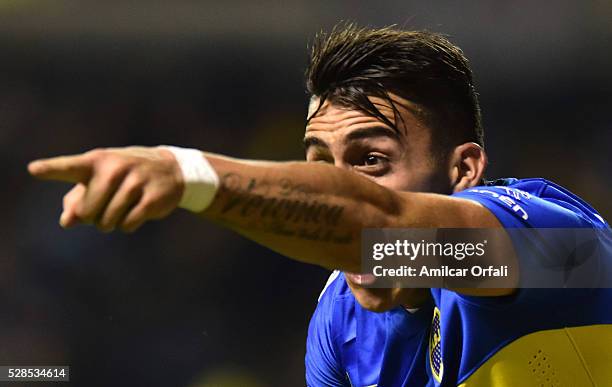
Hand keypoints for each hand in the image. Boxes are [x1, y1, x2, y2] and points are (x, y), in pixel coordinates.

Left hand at [28, 147, 183, 232]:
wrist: (171, 169)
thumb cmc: (124, 176)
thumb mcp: (99, 181)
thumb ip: (76, 200)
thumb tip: (66, 221)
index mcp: (96, 161)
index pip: (69, 166)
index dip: (50, 169)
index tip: (33, 169)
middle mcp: (114, 169)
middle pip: (87, 212)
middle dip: (92, 217)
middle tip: (105, 205)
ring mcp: (135, 182)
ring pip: (108, 221)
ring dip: (111, 223)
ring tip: (121, 208)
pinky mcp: (152, 198)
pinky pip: (128, 225)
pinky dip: (128, 225)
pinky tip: (136, 212)